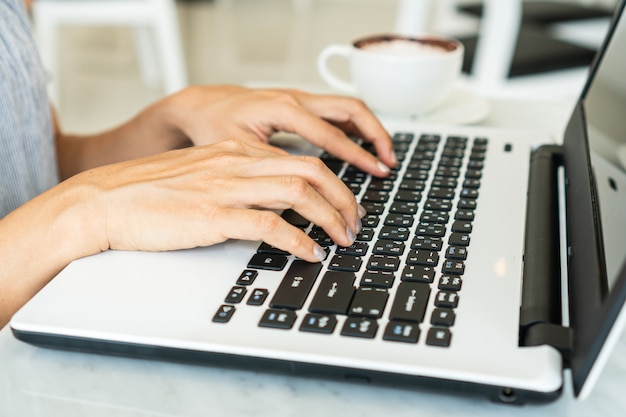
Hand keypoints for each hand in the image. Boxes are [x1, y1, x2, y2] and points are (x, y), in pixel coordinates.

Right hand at [76, 139, 363, 261]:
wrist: (105, 201)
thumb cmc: (148, 193)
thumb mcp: (200, 176)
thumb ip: (235, 181)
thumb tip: (268, 203)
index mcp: (234, 151)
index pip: (299, 160)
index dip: (331, 183)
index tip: (343, 204)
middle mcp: (236, 163)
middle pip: (310, 171)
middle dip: (343, 198)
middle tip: (355, 222)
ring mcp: (226, 187)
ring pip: (298, 192)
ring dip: (330, 217)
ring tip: (342, 238)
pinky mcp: (213, 215)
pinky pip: (270, 224)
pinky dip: (298, 240)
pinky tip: (309, 252)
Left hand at [151, 85, 396, 175]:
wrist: (200, 103)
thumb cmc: (214, 124)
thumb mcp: (240, 151)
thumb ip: (273, 167)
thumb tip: (303, 192)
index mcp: (284, 109)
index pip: (333, 135)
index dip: (358, 157)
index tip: (376, 172)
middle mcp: (296, 99)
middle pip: (351, 110)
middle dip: (376, 135)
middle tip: (390, 162)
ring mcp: (299, 98)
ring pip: (347, 107)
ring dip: (369, 129)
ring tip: (384, 155)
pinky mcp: (298, 103)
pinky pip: (335, 110)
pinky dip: (354, 126)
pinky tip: (360, 145)